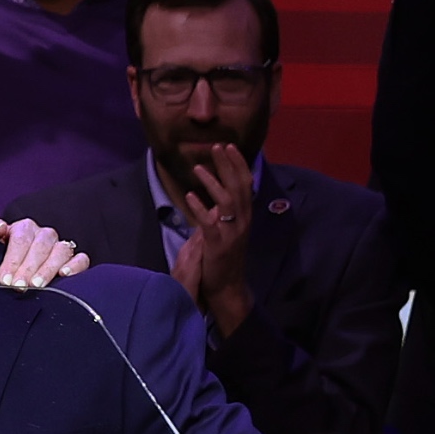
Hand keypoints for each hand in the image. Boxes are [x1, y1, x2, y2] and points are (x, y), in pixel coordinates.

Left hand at [0, 217, 91, 287]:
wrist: (23, 261)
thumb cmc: (8, 252)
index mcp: (25, 228)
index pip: (20, 239)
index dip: (13, 260)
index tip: (5, 279)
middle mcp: (45, 235)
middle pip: (40, 247)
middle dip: (28, 268)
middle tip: (19, 286)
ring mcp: (61, 246)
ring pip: (60, 251)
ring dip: (48, 269)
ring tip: (37, 286)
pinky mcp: (75, 259)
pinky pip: (81, 259)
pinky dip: (75, 266)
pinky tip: (64, 275)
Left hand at [175, 145, 256, 336]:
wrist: (227, 287)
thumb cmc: (223, 258)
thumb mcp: (227, 231)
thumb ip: (223, 213)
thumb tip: (216, 196)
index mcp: (244, 216)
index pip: (245, 184)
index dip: (238, 164)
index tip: (228, 146)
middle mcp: (242, 221)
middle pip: (237, 187)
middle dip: (227, 164)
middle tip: (217, 145)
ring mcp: (231, 233)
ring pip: (226, 201)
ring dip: (212, 182)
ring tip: (197, 168)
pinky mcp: (218, 245)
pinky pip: (209, 223)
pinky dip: (200, 208)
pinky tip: (189, 196)